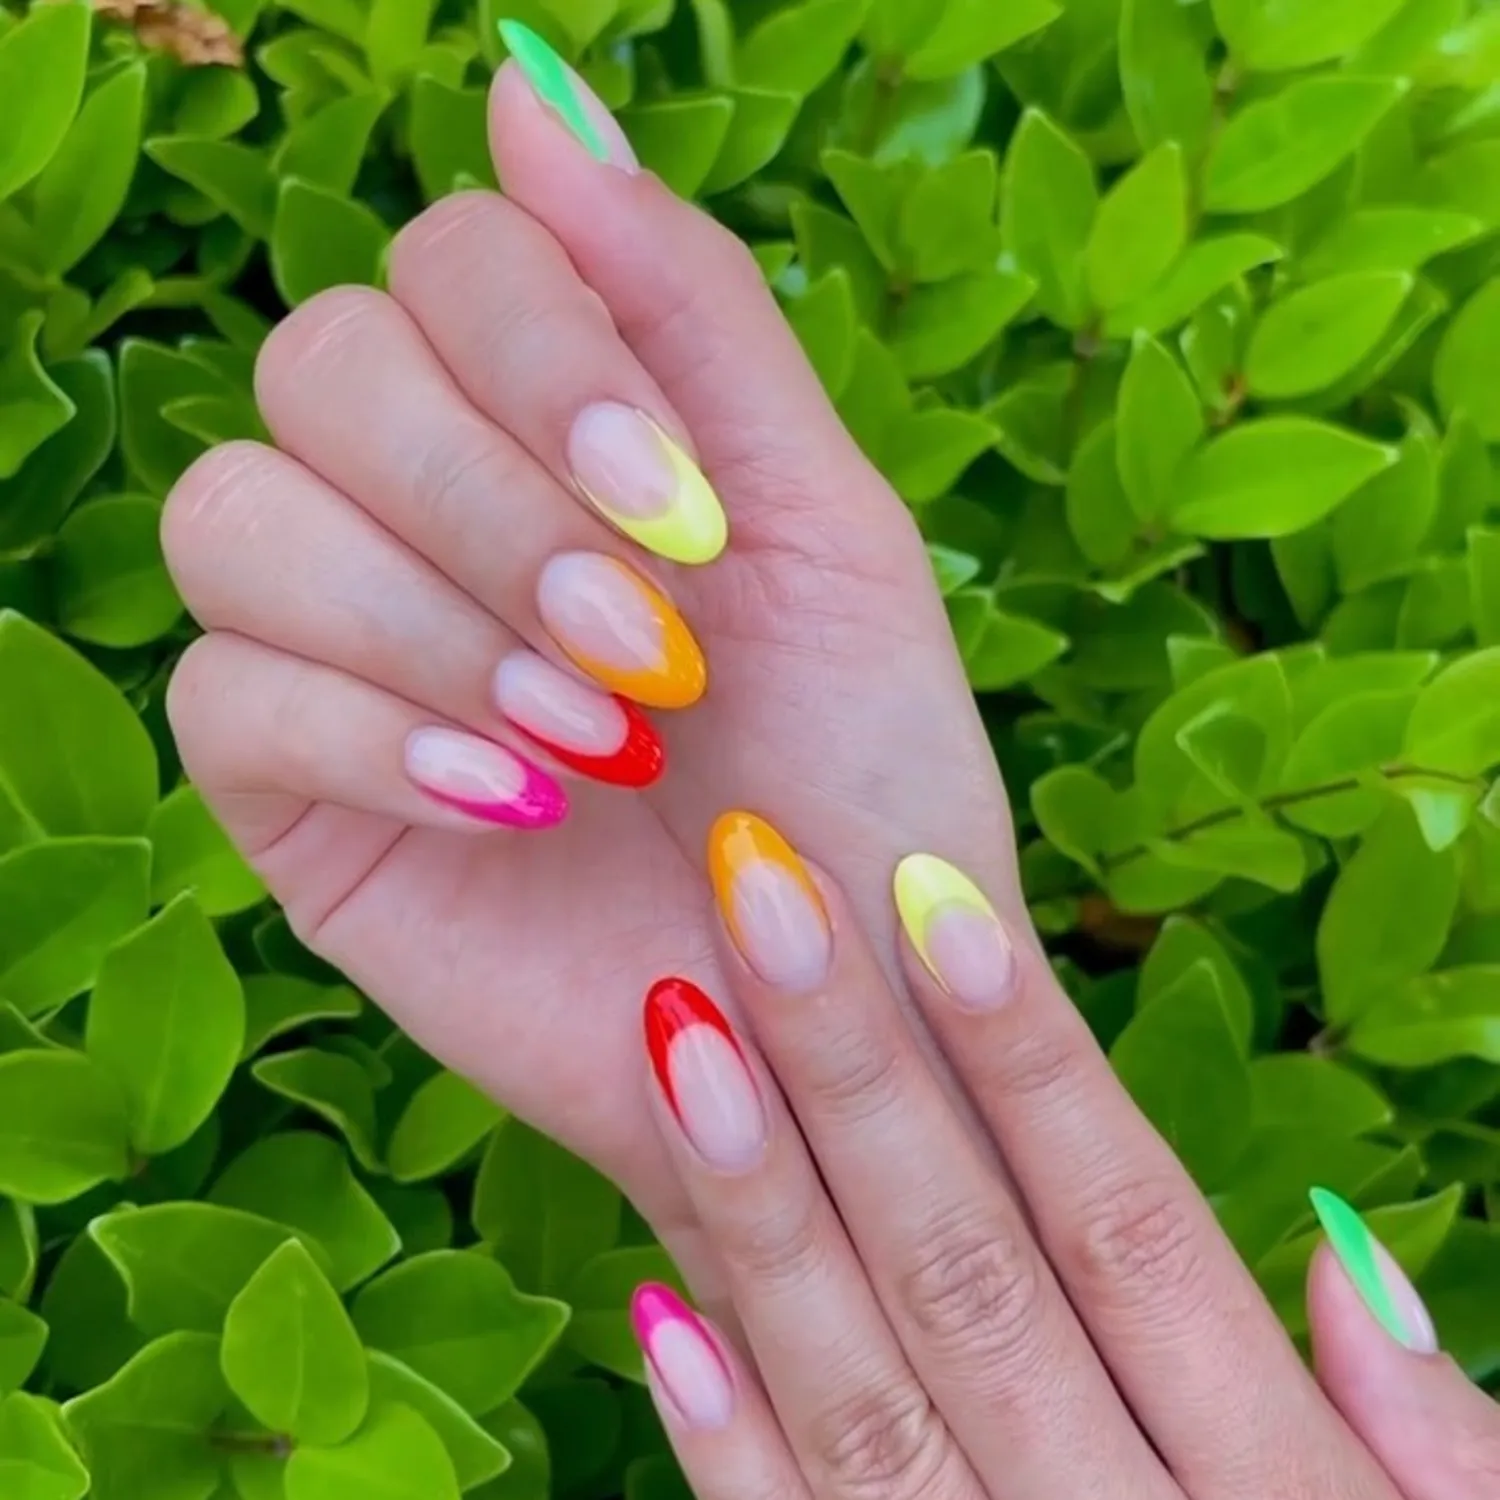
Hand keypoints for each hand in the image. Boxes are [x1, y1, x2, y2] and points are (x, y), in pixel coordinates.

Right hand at [160, 34, 1013, 1300]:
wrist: (836, 997)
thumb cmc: (855, 763)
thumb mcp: (820, 519)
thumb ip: (688, 307)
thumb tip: (527, 82)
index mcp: (556, 425)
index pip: (450, 258)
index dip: (547, 358)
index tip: (684, 514)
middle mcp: (426, 506)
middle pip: (326, 366)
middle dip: (493, 502)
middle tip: (646, 648)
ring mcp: (339, 645)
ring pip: (236, 513)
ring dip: (430, 617)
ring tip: (594, 741)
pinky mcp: (290, 789)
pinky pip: (224, 691)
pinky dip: (370, 728)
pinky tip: (510, 802)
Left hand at [634, 815, 1499, 1499]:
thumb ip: (1431, 1443)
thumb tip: (1344, 1249)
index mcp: (1276, 1495)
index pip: (1132, 1226)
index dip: (1032, 1055)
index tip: (936, 895)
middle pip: (974, 1267)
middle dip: (857, 1067)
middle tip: (762, 887)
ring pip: (866, 1390)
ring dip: (762, 1205)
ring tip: (679, 1025)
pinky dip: (728, 1445)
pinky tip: (654, 1301)